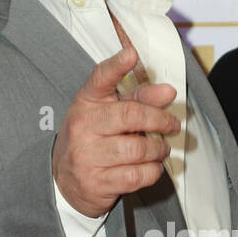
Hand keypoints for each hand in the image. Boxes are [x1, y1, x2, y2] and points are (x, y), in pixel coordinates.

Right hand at [51, 45, 179, 217]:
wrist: (65, 180)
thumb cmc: (93, 139)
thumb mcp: (109, 113)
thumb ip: (139, 99)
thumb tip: (168, 91)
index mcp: (87, 102)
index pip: (100, 78)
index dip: (117, 66)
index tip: (131, 54)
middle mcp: (83, 126)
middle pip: (131, 116)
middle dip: (161, 120)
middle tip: (173, 125)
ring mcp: (87, 156)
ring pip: (137, 149)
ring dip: (158, 149)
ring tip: (161, 149)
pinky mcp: (96, 182)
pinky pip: (136, 175)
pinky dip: (152, 171)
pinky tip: (151, 166)